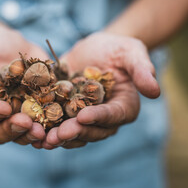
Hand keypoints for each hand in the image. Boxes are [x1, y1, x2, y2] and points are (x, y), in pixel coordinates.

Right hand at [0, 27, 46, 147]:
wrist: (6, 41)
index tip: (3, 108)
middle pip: (3, 131)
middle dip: (15, 130)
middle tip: (28, 124)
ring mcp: (20, 114)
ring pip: (26, 132)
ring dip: (35, 133)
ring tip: (46, 129)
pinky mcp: (39, 108)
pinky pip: (46, 120)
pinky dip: (53, 124)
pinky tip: (64, 122)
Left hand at [40, 32, 159, 148]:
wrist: (94, 49)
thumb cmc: (117, 48)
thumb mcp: (131, 52)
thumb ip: (142, 69)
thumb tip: (155, 91)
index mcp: (124, 106)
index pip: (114, 116)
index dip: (99, 117)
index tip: (84, 116)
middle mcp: (105, 118)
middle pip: (92, 130)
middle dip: (75, 133)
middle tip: (58, 135)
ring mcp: (84, 119)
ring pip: (73, 133)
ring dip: (58, 138)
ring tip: (42, 140)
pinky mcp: (66, 114)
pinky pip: (56, 125)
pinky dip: (45, 130)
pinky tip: (31, 131)